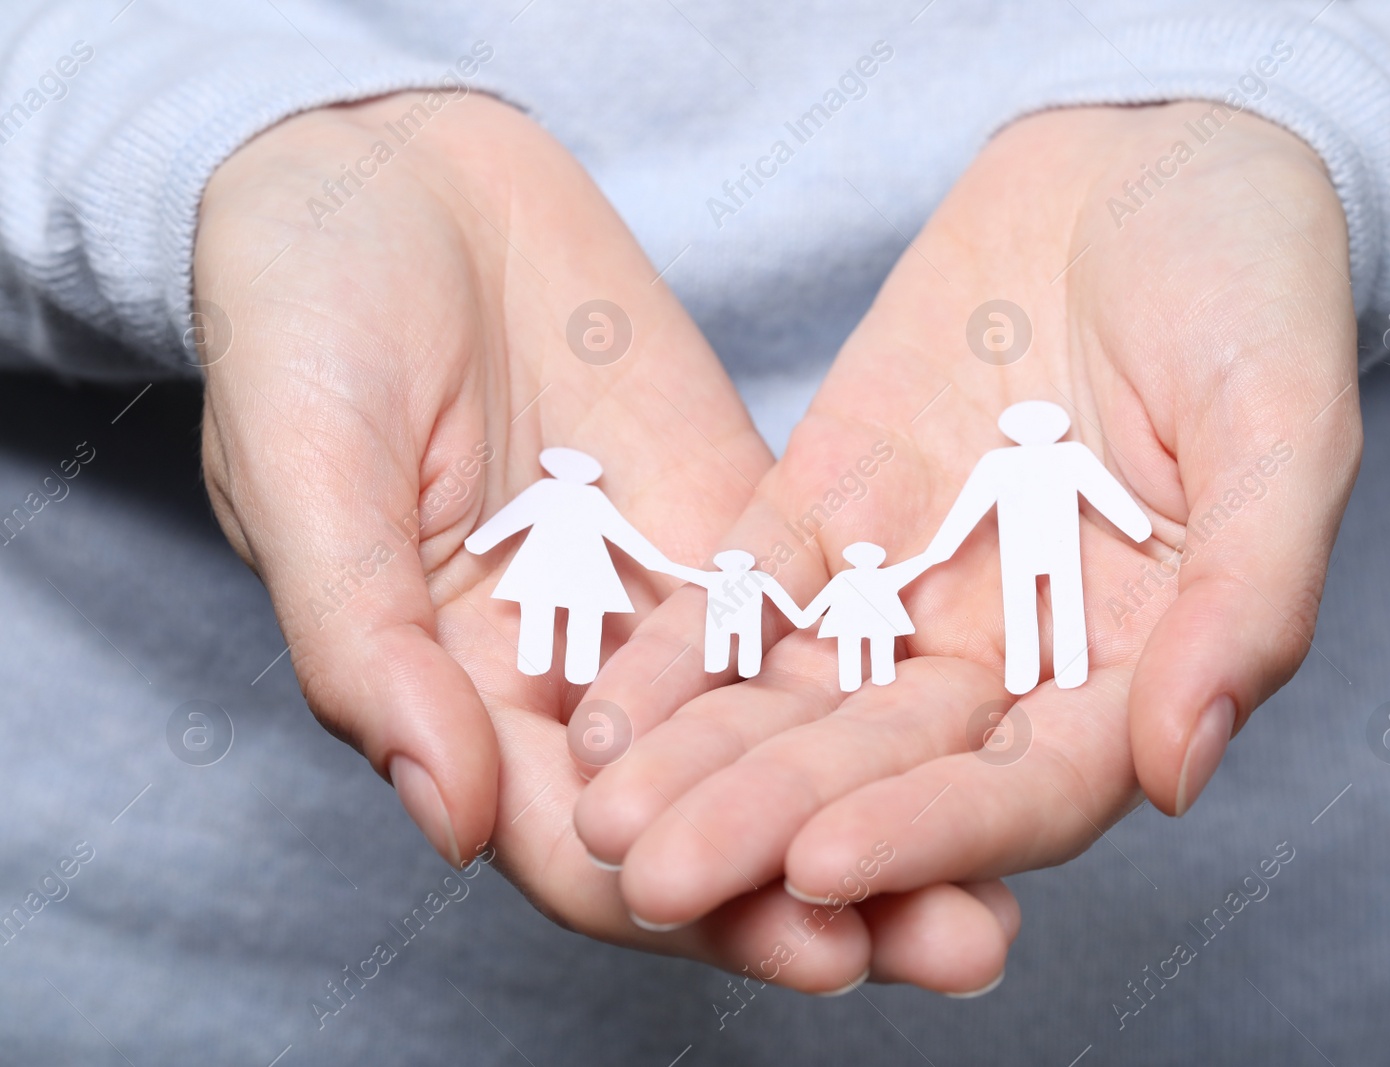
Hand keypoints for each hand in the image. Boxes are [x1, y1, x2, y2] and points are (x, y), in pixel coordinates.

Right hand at [195, 90, 1016, 990]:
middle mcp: (574, 682)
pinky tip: (995, 714)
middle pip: (714, 813)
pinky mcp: (731, 519)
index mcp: (459, 700)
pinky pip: (820, 605)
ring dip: (892, 800)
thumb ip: (371, 645)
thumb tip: (448, 820)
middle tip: (965, 946)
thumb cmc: (302, 318)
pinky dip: (897, 667)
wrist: (388, 180)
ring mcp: (663, 602)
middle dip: (835, 887)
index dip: (699, 907)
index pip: (585, 845)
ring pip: (783, 729)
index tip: (821, 953)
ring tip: (1013, 867)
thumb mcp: (308, 471)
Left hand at [573, 105, 1359, 969]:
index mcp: (1131, 668)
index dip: (930, 835)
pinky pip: (746, 596)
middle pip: (884, 769)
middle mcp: (1008, 657)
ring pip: (797, 702)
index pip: (1025, 787)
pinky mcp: (829, 514)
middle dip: (769, 825)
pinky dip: (678, 652)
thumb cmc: (1250, 286)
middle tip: (650, 883)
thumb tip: (1179, 770)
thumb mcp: (1283, 425)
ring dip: (700, 765)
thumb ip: (1249, 595)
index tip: (822, 868)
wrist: (1144, 167)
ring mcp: (909, 588)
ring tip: (598, 819)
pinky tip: (600, 704)